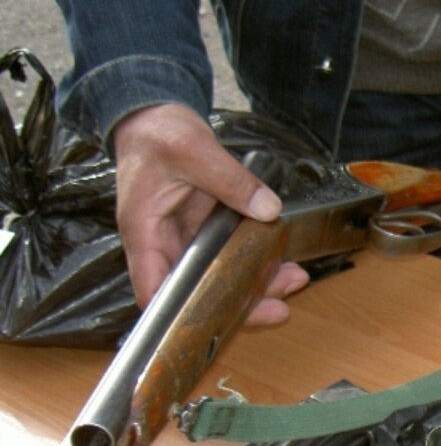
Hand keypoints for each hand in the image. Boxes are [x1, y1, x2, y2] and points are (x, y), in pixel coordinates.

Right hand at [111, 103, 309, 325]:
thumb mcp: (193, 150)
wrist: (156, 119)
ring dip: (255, 285)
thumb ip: (230, 181)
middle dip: (237, 305)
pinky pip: (232, 255)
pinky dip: (257, 261)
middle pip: (195, 292)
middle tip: (278, 308)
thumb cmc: (158, 134)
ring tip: (293, 281)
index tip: (213, 326)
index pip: (153, 290)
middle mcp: (164, 246)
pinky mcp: (206, 233)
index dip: (178, 315)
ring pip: (219, 277)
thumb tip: (267, 209)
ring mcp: (187, 241)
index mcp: (144, 233)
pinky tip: (284, 262)